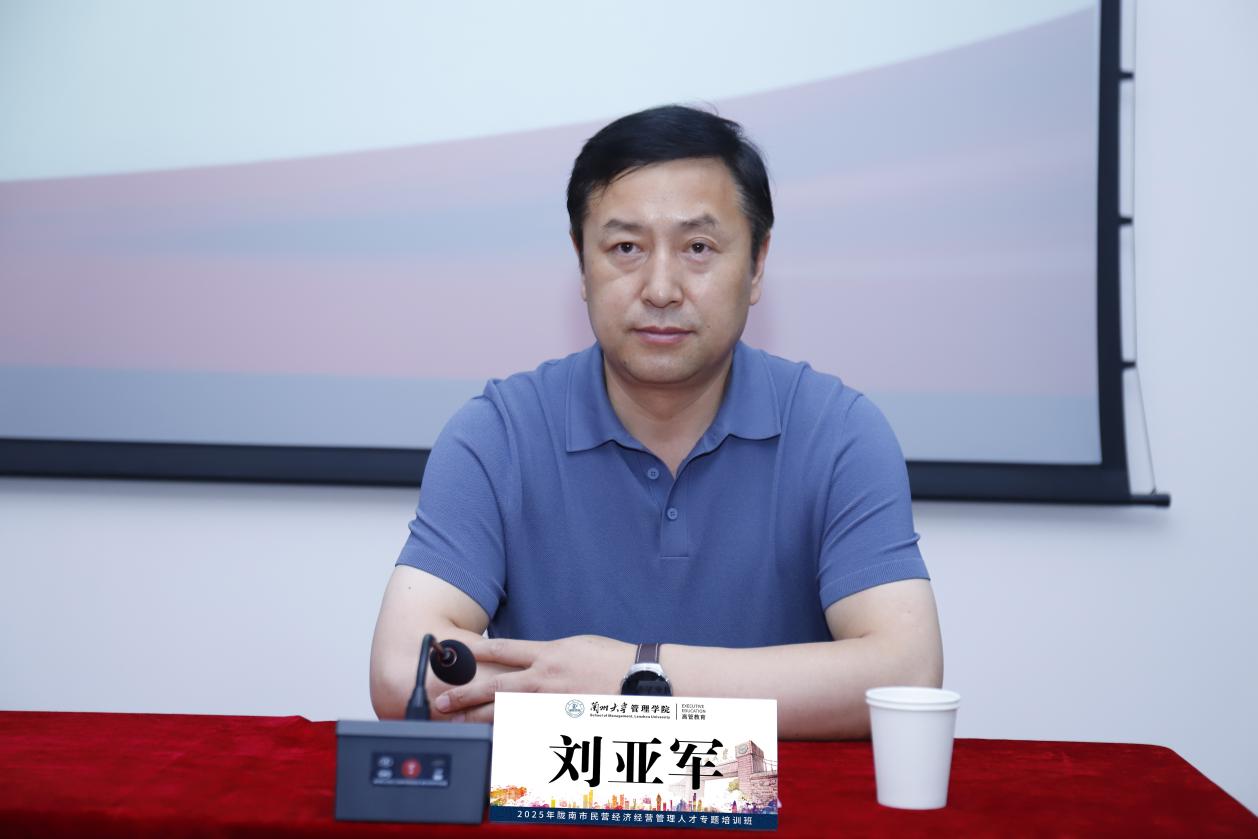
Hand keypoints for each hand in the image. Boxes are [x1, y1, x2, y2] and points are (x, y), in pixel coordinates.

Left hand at [431, 635, 634, 719]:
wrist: (639, 679)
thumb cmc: (614, 661)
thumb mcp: (578, 646)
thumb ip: (550, 654)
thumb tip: (532, 659)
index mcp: (549, 653)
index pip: (504, 650)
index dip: (477, 653)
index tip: (457, 656)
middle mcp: (545, 678)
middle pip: (495, 686)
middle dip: (465, 695)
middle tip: (442, 702)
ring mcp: (552, 703)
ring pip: (507, 712)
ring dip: (480, 718)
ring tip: (459, 723)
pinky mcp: (561, 721)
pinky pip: (530, 731)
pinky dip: (511, 736)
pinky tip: (495, 742)